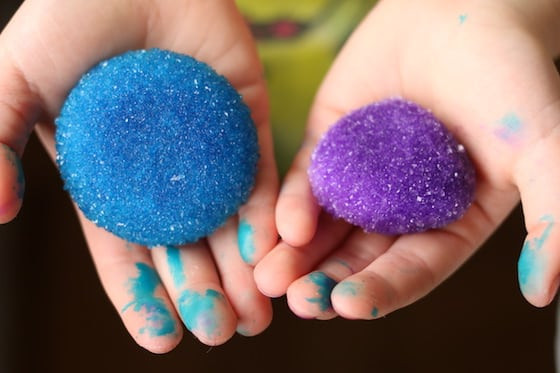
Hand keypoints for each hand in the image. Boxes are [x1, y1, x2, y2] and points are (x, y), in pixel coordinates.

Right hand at [0, 0, 277, 351]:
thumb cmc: (67, 21)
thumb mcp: (14, 83)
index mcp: (112, 181)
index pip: (127, 254)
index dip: (141, 298)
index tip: (161, 340)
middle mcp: (164, 176)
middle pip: (187, 249)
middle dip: (204, 294)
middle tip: (224, 333)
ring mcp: (208, 151)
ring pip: (229, 224)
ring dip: (245, 271)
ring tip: (258, 314)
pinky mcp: (246, 121)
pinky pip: (261, 175)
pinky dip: (269, 213)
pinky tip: (277, 249)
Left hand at [255, 0, 559, 319]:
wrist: (464, 5)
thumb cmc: (513, 74)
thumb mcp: (546, 147)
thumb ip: (552, 217)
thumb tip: (544, 289)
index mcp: (450, 219)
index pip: (413, 268)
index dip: (381, 290)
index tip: (348, 306)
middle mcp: (403, 206)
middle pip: (360, 256)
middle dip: (326, 281)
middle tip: (297, 301)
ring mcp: (364, 177)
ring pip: (327, 227)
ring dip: (297, 255)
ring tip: (266, 279)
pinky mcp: (332, 145)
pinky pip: (308, 180)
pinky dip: (291, 203)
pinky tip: (280, 223)